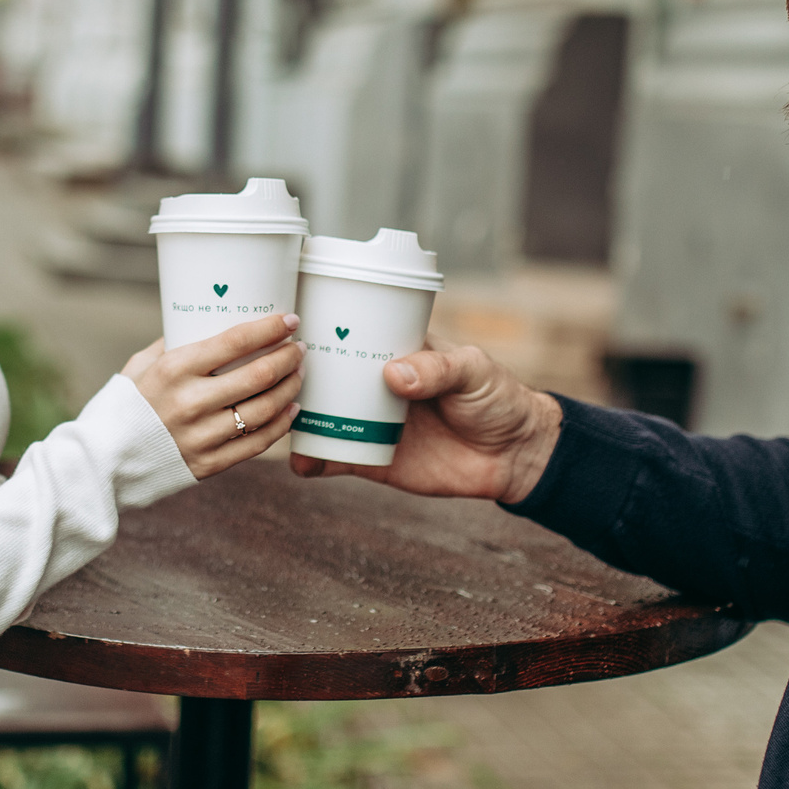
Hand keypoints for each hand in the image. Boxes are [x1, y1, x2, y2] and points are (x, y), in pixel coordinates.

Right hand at [122, 314, 303, 478]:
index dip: (269, 329)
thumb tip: (206, 322)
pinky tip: (290, 410)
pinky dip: (281, 425)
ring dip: (290, 389)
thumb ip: (173, 344)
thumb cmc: (123, 405)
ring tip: (298, 375)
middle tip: (299, 349)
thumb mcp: (141, 364)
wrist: (102, 461)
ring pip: (264, 410)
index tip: (290, 321)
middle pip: (258, 375)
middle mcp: (190, 401)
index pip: (235, 342)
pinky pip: (256, 444)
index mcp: (174, 369)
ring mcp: (201, 436)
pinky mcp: (208, 464)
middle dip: (288, 358)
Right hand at [287, 334, 560, 504]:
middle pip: (327, 375)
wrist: (515, 456)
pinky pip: (337, 459)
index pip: (352, 333)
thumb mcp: (473, 371)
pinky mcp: (375, 459)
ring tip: (277, 415)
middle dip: (296, 374)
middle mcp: (377, 384)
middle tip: (272, 373)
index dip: (321, 327)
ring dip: (298, 417)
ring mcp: (372, 421)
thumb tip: (394, 374)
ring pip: (323, 416)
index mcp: (396, 351)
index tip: (288, 325)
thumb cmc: (498, 398)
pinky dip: (316, 462)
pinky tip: (300, 463)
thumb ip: (438, 369)